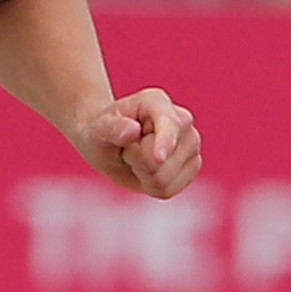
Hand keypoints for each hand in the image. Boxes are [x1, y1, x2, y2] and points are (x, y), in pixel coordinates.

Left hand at [77, 88, 200, 198]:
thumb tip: (133, 130)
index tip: (158, 157)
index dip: (165, 141)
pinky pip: (169, 190)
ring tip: (135, 159)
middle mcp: (181, 120)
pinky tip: (144, 172)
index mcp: (156, 101)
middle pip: (164, 160)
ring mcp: (191, 143)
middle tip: (127, 150)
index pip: (170, 124)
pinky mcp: (192, 165)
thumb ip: (113, 128)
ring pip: (166, 179)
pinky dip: (150, 187)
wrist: (109, 145)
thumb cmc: (102, 132)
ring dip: (142, 175)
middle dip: (138, 162)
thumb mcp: (98, 129)